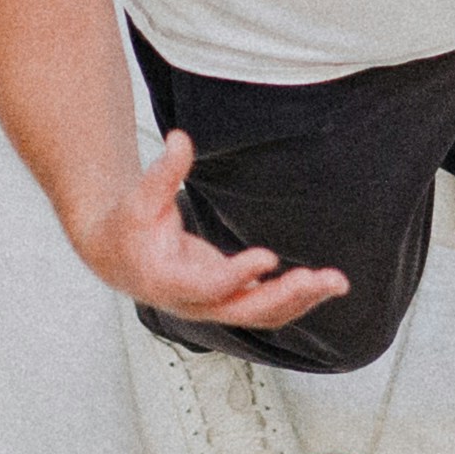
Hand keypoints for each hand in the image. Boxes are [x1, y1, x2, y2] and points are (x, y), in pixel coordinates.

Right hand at [77, 130, 348, 332]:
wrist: (117, 258)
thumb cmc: (128, 227)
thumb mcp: (140, 198)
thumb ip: (163, 171)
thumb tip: (180, 138)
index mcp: (168, 282)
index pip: (208, 287)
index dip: (237, 274)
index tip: (267, 257)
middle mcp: (194, 304)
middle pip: (245, 311)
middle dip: (285, 296)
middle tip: (320, 279)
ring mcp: (213, 306)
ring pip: (261, 315)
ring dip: (300, 300)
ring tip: (336, 282)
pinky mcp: (228, 300)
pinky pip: (265, 307)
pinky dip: (295, 299)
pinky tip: (322, 284)